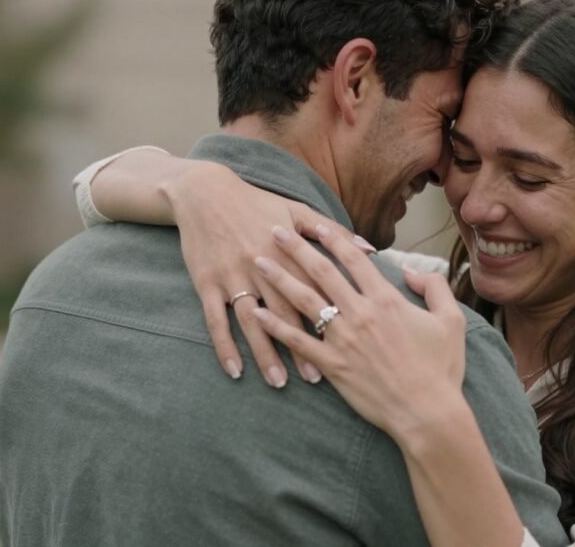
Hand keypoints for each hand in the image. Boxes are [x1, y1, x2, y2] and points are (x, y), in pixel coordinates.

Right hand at [161, 163, 375, 387]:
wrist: (204, 192)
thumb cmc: (257, 203)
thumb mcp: (296, 211)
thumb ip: (332, 232)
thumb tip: (370, 249)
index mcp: (286, 252)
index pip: (312, 291)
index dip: (327, 318)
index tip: (346, 345)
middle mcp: (260, 266)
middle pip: (283, 312)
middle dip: (300, 346)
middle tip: (315, 378)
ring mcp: (231, 277)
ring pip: (250, 322)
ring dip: (264, 354)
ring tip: (278, 382)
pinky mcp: (206, 283)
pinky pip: (214, 321)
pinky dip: (223, 347)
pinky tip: (234, 371)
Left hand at [250, 224, 467, 439]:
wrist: (427, 413)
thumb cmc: (442, 368)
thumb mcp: (451, 320)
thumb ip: (434, 286)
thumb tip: (410, 270)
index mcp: (386, 299)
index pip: (353, 259)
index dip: (333, 238)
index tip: (315, 225)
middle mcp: (360, 313)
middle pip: (321, 272)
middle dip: (295, 248)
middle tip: (274, 230)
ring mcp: (343, 339)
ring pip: (303, 300)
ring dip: (278, 277)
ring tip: (257, 261)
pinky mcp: (332, 365)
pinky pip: (297, 341)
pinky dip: (275, 326)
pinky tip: (256, 313)